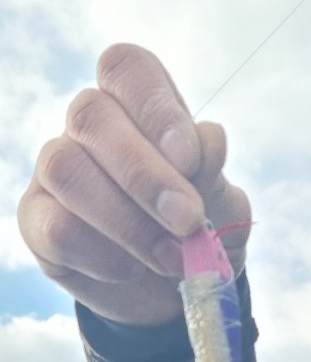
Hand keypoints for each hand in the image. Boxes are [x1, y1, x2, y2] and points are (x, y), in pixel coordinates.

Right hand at [17, 44, 251, 326]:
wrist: (172, 292)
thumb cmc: (195, 234)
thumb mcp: (221, 209)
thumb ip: (214, 176)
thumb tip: (209, 139)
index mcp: (135, 105)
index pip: (128, 69)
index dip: (156, 107)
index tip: (190, 159)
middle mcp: (89, 127)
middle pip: (91, 116)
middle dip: (145, 174)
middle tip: (189, 221)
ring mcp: (56, 170)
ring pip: (66, 169)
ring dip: (127, 222)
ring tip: (172, 258)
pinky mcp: (37, 220)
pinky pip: (57, 227)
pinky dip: (104, 256)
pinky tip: (133, 271)